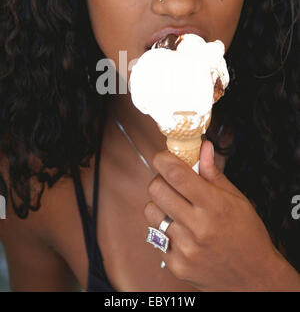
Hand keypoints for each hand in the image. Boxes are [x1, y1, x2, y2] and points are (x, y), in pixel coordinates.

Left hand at [144, 141, 285, 291]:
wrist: (253, 277)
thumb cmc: (247, 234)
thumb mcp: (237, 199)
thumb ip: (213, 173)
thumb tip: (202, 146)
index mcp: (214, 206)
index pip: (176, 175)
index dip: (163, 160)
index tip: (163, 157)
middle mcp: (198, 227)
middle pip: (156, 189)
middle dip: (159, 179)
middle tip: (171, 183)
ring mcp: (185, 248)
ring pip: (151, 211)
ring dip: (159, 204)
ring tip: (176, 208)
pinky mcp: (176, 264)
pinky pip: (155, 236)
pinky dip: (164, 229)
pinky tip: (181, 231)